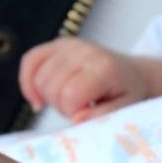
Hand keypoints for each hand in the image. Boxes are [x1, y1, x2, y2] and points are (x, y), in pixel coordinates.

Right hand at [18, 38, 161, 123]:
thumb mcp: (123, 110)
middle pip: (51, 87)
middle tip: (78, 108)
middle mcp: (85, 51)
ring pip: (39, 78)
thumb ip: (101, 116)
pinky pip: (30, 60)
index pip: (69, 96)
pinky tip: (37, 97)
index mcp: (103, 68)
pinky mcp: (59, 43)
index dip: (72, 113)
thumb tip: (76, 119)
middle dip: (60, 106)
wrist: (133, 74)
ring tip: (67, 100)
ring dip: (48, 96)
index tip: (86, 114)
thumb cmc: (127, 95)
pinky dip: (28, 81)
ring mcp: (70, 44)